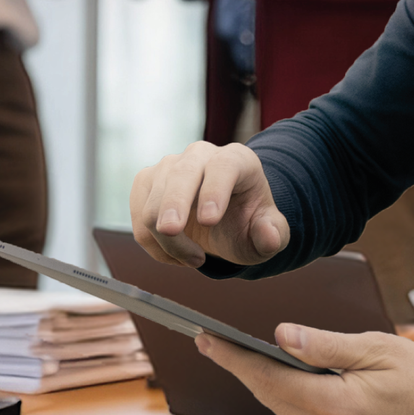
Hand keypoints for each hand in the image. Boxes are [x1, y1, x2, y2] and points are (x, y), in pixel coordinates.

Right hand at [131, 140, 290, 268]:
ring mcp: (169, 166)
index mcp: (237, 160)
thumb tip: (269, 236)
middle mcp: (201, 155)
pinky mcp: (146, 182)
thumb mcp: (268, 233)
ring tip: (195, 259)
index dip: (214, 191)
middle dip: (173, 204)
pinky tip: (174, 253)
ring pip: (154, 202)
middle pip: (180, 174)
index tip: (209, 221)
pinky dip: (153, 244)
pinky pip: (139, 217)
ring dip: (170, 242)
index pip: (223, 166)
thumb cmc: (246, 222)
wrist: (223, 220)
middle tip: (172, 232)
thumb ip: (273, 235)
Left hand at [194, 323, 413, 414]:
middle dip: (247, 369)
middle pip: (273, 398)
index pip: (269, 379)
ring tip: (254, 357)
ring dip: (274, 387)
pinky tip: (297, 384)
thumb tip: (279, 337)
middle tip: (217, 341)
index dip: (233, 358)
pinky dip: (297, 404)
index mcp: (337, 408)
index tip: (204, 339)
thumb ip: (325, 346)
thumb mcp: (380, 348)